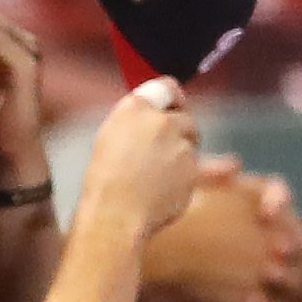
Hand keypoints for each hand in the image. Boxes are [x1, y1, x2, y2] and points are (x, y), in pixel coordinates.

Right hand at [75, 77, 201, 238]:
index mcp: (135, 107)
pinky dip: (185, 177)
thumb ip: (139, 118)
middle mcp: (162, 121)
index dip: (173, 98)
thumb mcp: (111, 135)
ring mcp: (181, 145)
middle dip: (180, 131)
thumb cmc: (105, 180)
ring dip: (182, 155)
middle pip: (185, 118)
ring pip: (191, 145)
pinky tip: (162, 188)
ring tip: (154, 175)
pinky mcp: (194, 170)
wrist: (115, 214)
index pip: (167, 87)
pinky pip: (196, 169)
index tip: (174, 106)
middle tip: (160, 151)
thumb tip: (163, 112)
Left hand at [139, 160, 301, 301]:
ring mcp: (263, 272)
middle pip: (299, 239)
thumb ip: (206, 174)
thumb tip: (234, 164)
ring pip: (293, 277)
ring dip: (288, 278)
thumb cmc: (163, 220)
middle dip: (295, 242)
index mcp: (253, 202)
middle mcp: (267, 236)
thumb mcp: (180, 192)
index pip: (279, 194)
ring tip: (269, 277)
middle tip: (279, 248)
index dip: (279, 202)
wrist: (142, 264)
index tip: (265, 213)